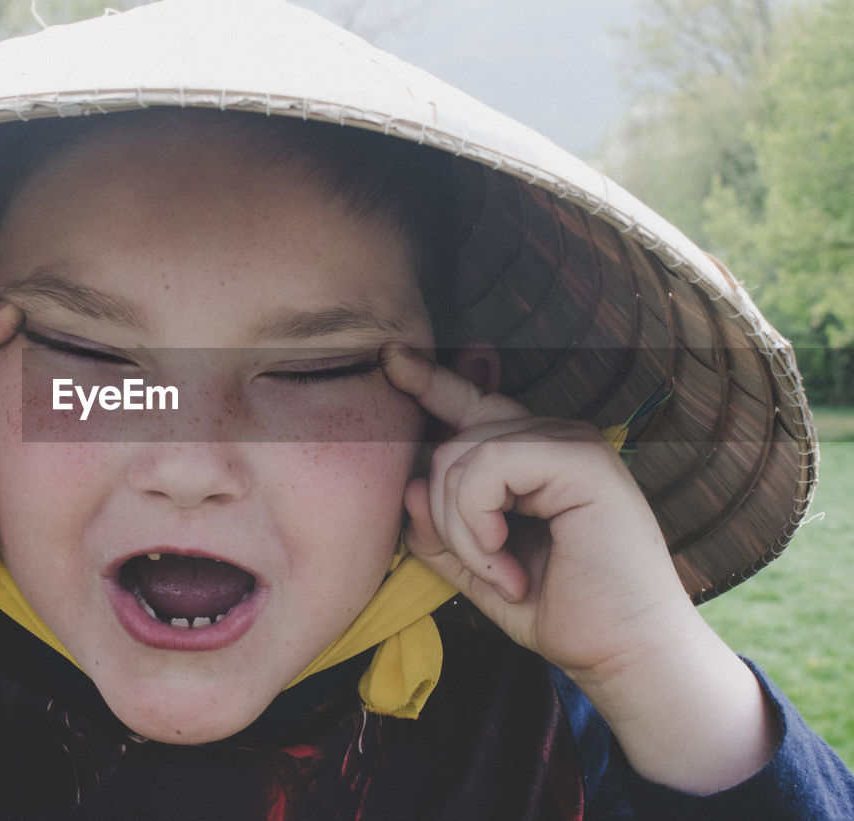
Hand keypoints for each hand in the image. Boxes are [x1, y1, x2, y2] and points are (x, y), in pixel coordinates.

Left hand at [381, 344, 779, 792]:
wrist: (622, 654)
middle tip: (490, 571)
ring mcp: (570, 441)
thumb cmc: (558, 610)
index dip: (430, 380)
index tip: (390, 358)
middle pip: (450, 440)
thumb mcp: (477, 568)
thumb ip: (438, 529)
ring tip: (503, 573)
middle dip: (447, 516)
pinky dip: (478, 524)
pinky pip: (487, 466)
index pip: (470, 405)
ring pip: (460, 455)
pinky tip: (507, 561)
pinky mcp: (581, 458)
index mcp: (531, 455)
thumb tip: (410, 487)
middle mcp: (553, 436)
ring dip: (464, 531)